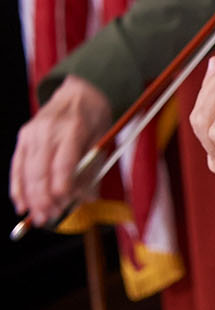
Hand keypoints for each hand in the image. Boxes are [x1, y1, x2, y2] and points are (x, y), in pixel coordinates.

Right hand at [9, 75, 111, 224]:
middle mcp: (48, 131)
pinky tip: (21, 204)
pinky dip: (18, 187)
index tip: (65, 205)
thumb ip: (93, 170)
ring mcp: (32, 133)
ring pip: (26, 172)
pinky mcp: (23, 137)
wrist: (79, 91)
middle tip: (49, 217)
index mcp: (73, 129)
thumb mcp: (103, 140)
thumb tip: (87, 199)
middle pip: (41, 171)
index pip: (63, 164)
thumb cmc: (94, 118)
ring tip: (38, 217)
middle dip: (44, 199)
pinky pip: (17, 166)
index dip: (62, 188)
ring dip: (31, 198)